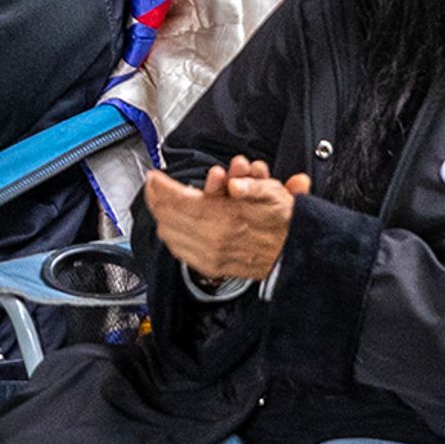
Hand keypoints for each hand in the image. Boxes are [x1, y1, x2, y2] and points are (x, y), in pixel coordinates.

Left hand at [145, 157, 305, 284]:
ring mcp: (210, 255)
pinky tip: (167, 226)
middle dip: (156, 198)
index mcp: (226, 218)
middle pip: (169, 216)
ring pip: (170, 234)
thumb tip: (236, 184)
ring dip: (160, 215)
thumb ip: (253, 185)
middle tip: (151, 186)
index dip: (162, 186)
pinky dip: (170, 236)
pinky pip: (179, 251)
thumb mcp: (275, 195)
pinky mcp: (210, 267)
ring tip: (156, 202)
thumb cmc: (284, 225)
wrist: (293, 257)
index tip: (154, 176)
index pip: (179, 200)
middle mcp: (214, 238)